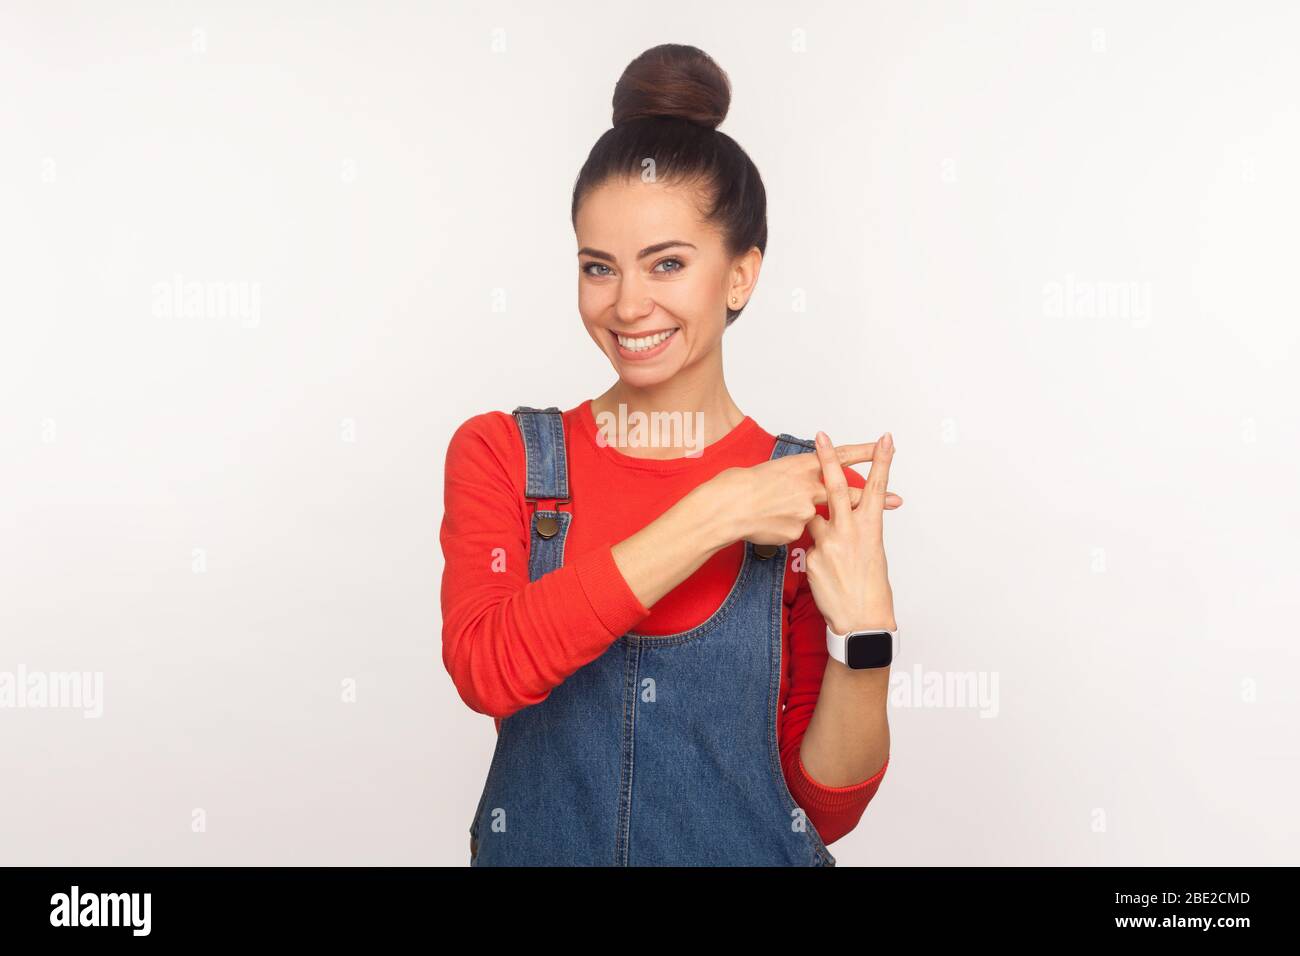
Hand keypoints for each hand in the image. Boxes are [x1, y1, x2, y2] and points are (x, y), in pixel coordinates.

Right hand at [706, 440, 902, 546]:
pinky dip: (786, 531)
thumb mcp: (773, 472)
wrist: (725, 507)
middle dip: (875, 497)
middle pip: (848, 493)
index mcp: (803, 467)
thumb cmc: (740, 486)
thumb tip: (806, 486)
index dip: (864, 452)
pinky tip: (768, 526)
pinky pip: (798, 534)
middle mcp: (810, 487)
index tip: (884, 446)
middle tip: (898, 500)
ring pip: (818, 519)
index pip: (840, 457)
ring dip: (817, 523)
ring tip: (820, 528)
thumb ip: (796, 479)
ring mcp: (806, 511)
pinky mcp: (798, 532)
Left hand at [803, 430, 896, 634]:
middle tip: (821, 436)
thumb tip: (847, 515)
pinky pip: (810, 545)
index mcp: (871, 528)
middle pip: (836, 486)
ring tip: (832, 544)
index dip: (881, 461)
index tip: (884, 439)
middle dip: (828, 458)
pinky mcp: (813, 557)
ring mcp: (829, 543)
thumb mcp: (872, 552)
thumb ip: (858, 529)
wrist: (860, 621)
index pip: (876, 487)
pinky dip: (816, 552)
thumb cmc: (872, 588)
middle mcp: (850, 531)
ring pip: (815, 517)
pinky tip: (827, 572)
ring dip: (817, 522)